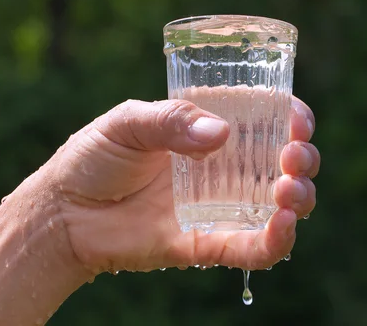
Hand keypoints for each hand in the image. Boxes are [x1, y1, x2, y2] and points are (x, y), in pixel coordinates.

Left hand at [45, 97, 319, 273]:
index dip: (293, 117)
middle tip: (293, 156)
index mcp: (210, 128)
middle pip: (285, 162)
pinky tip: (281, 226)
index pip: (267, 118)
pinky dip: (276, 242)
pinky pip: (253, 248)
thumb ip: (171, 121)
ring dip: (300, 198)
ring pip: (281, 205)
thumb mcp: (127, 123)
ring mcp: (221, 206)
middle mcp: (224, 167)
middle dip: (303, 158)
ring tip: (288, 190)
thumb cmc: (93, 158)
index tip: (297, 120)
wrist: (63, 214)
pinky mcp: (210, 243)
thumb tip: (220, 135)